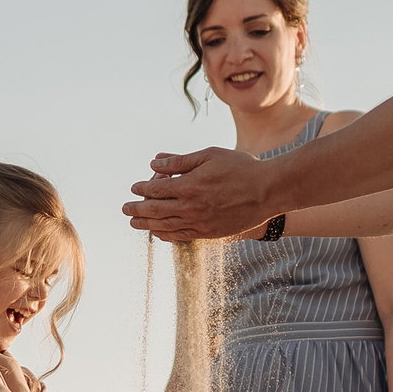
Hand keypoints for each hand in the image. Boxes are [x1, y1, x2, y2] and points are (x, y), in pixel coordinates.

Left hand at [123, 147, 273, 241]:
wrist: (267, 192)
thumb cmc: (240, 168)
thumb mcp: (209, 156)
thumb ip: (180, 161)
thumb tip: (155, 161)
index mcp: (188, 186)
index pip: (156, 189)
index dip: (142, 188)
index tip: (134, 187)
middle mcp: (190, 207)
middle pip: (155, 210)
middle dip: (137, 209)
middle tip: (125, 208)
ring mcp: (199, 223)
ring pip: (164, 226)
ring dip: (146, 224)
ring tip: (133, 222)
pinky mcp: (209, 233)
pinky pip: (180, 236)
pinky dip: (165, 235)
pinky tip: (157, 232)